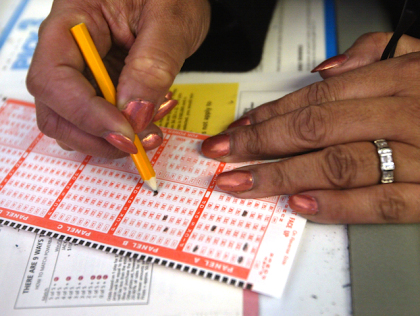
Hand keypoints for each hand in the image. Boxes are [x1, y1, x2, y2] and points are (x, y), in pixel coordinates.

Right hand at [27, 0, 209, 156]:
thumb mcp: (171, 21)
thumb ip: (153, 65)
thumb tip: (133, 113)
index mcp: (73, 20)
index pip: (54, 78)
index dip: (85, 114)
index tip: (125, 133)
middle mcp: (67, 50)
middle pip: (55, 110)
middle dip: (96, 136)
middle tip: (139, 143)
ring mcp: (82, 72)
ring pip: (74, 123)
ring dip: (110, 139)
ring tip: (151, 127)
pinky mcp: (99, 87)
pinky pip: (99, 121)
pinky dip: (122, 131)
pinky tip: (149, 117)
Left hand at [201, 32, 419, 223]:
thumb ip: (376, 56)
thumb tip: (324, 70)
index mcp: (398, 77)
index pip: (313, 98)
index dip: (267, 116)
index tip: (235, 130)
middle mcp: (405, 110)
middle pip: (314, 127)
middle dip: (259, 144)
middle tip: (222, 155)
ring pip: (337, 162)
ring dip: (282, 175)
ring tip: (243, 183)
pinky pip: (383, 200)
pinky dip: (339, 204)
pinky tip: (302, 204)